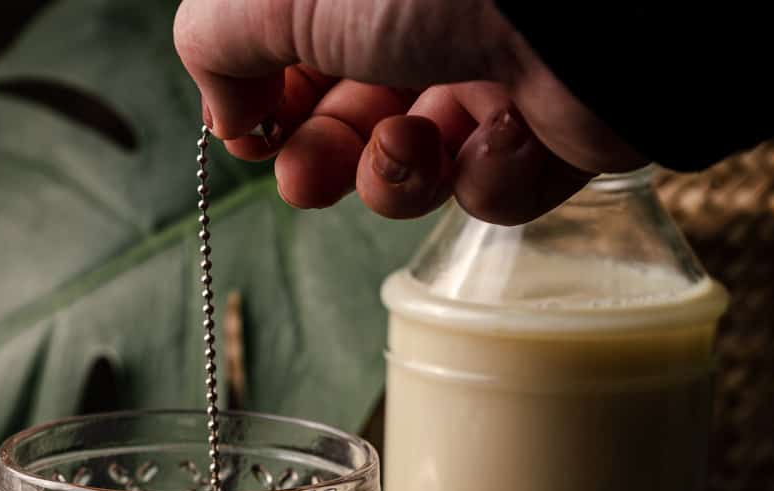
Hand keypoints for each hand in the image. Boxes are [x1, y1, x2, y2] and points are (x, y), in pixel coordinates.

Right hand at [173, 0, 644, 223]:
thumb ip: (216, 42)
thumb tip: (225, 110)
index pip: (300, 55)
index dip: (267, 104)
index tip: (249, 135)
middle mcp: (430, 17)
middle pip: (351, 120)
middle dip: (321, 162)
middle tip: (308, 180)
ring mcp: (497, 74)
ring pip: (419, 166)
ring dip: (396, 177)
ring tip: (412, 149)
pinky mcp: (557, 131)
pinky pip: (497, 190)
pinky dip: (487, 180)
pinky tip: (503, 137)